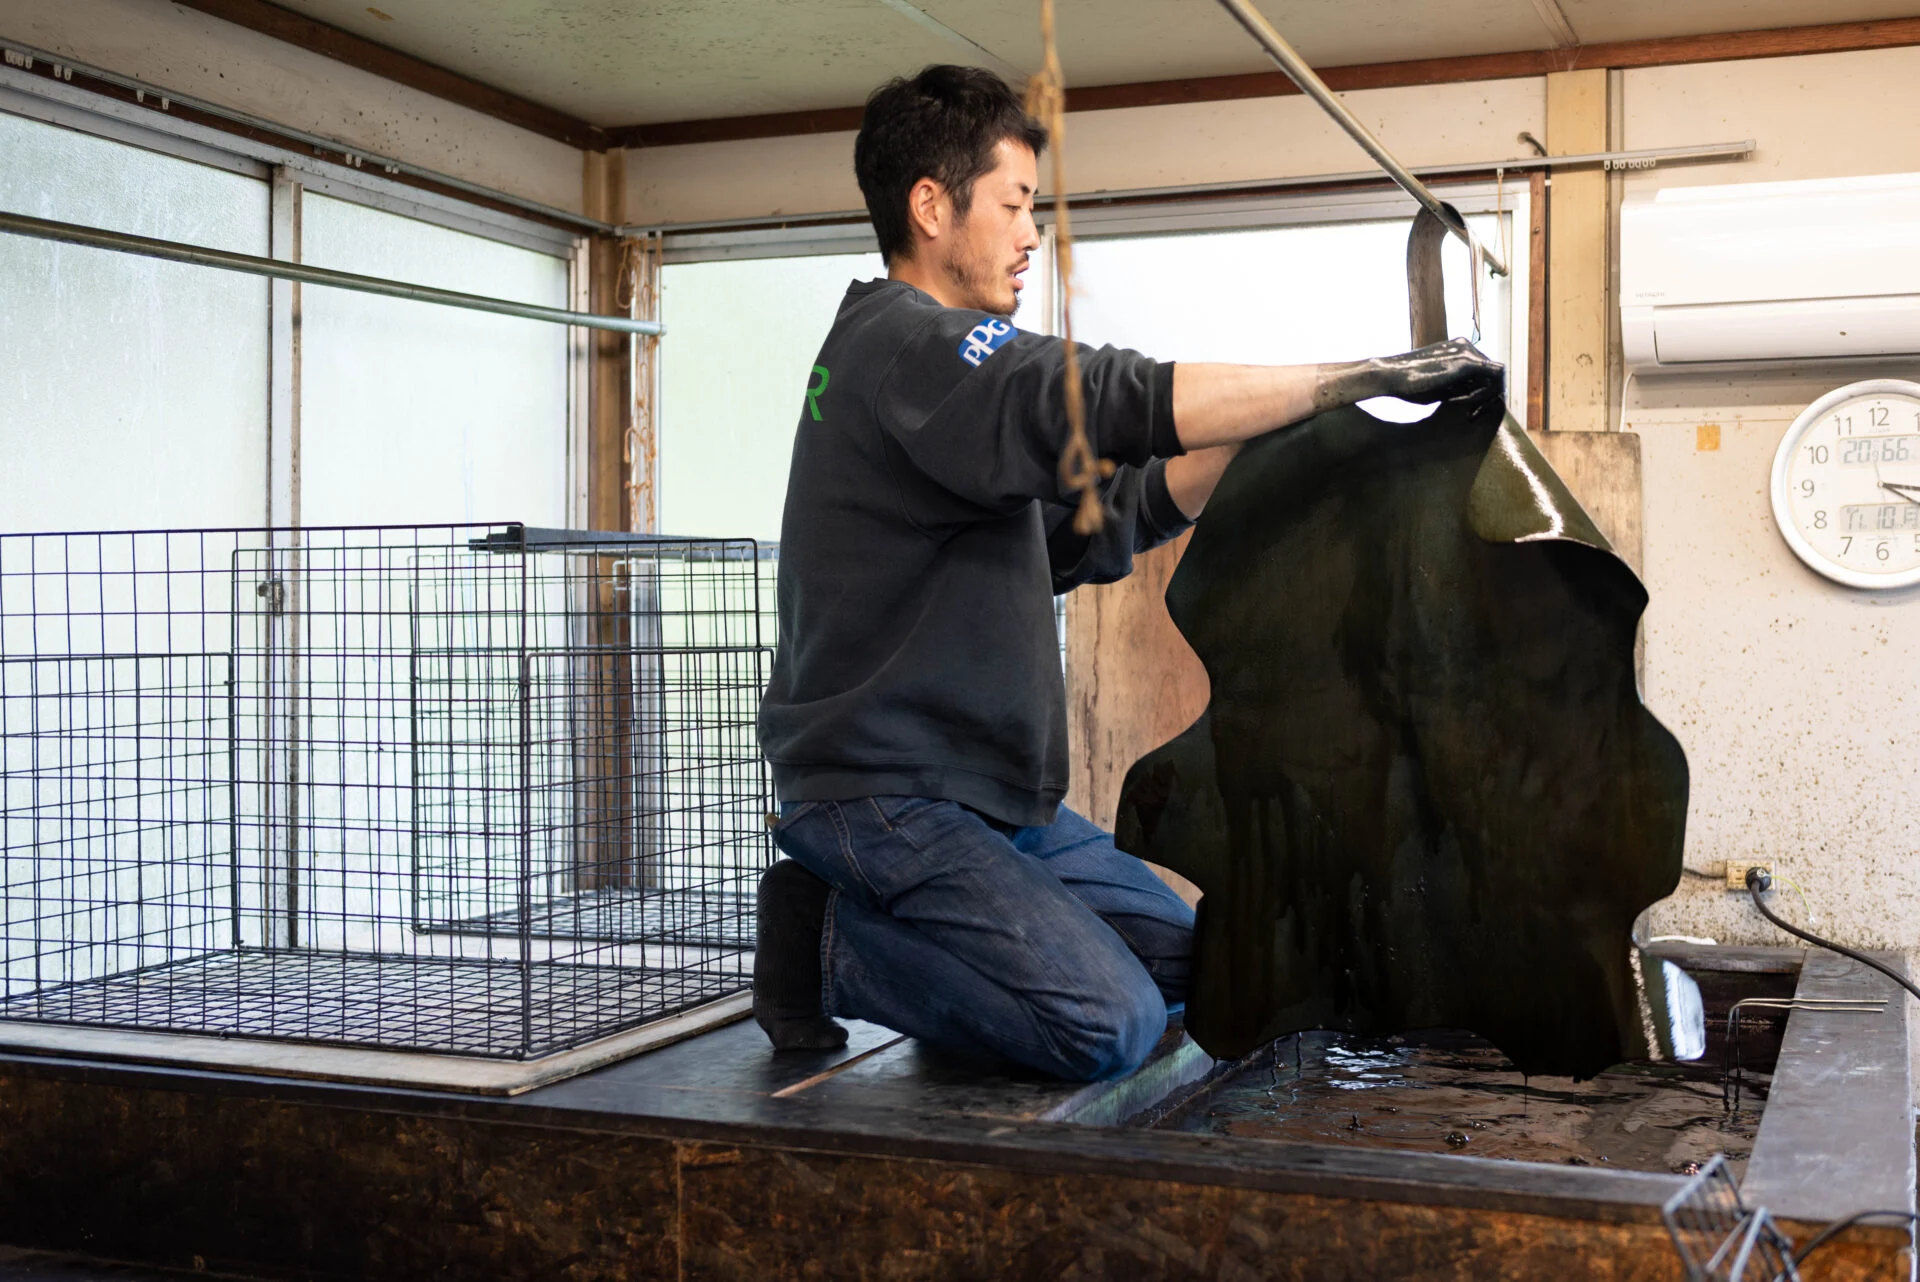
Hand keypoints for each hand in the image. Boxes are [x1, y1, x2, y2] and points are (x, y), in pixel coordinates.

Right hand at [1314, 339, 1504, 411]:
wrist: (1390, 375)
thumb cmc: (1408, 384)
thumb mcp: (1439, 386)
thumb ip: (1458, 386)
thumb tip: (1475, 397)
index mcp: (1458, 349)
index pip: (1483, 371)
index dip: (1482, 393)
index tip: (1470, 412)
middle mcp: (1466, 346)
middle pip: (1492, 373)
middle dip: (1487, 397)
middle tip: (1472, 415)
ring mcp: (1467, 351)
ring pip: (1496, 376)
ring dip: (1486, 398)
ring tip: (1468, 413)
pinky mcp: (1466, 362)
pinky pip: (1493, 378)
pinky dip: (1485, 395)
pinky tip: (1465, 405)